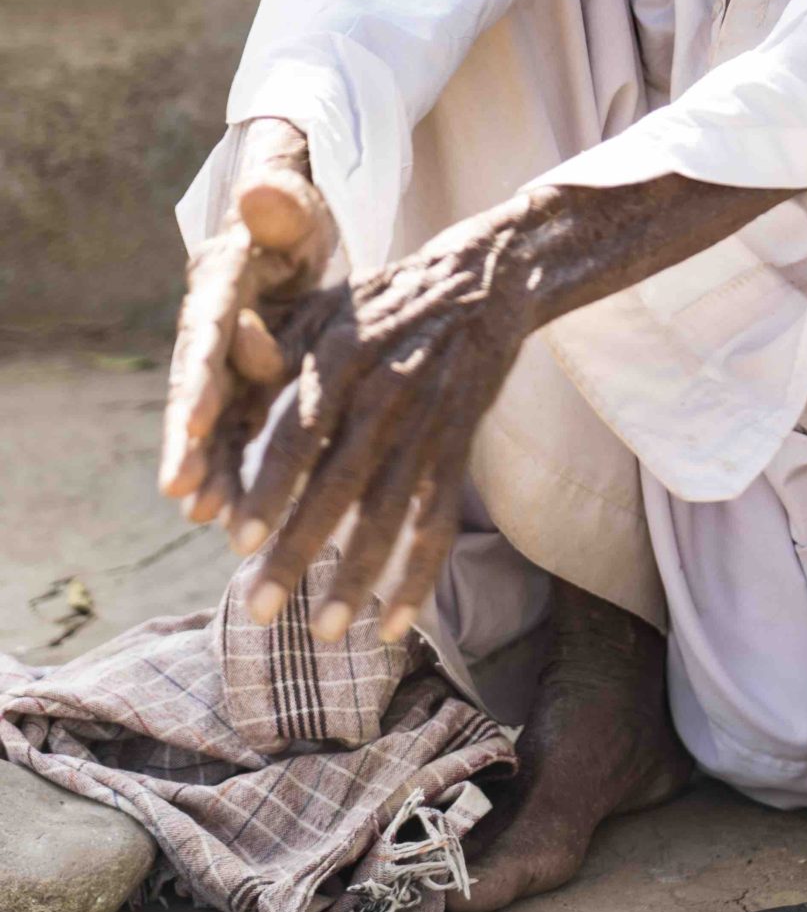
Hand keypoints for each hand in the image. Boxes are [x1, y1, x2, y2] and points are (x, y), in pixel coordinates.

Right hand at [160, 120, 337, 526]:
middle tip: (182, 487)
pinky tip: (225, 512)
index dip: (200, 373)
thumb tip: (260, 188)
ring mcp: (223, 356)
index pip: (209, 326)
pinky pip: (231, 428)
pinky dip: (228, 466)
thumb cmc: (293, 213)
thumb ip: (277, 201)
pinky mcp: (239, 380)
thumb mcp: (291, 203)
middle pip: (197, 382)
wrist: (290, 230)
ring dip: (206, 464)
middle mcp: (212, 321)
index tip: (195, 417)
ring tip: (203, 514)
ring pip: (209, 415)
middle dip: (188, 437)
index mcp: (222, 277)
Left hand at [222, 167, 784, 646]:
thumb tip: (216, 416)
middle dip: (298, 551)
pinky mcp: (461, 442)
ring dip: (357, 576)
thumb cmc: (383, 299)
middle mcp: (387, 389)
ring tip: (326, 632)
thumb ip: (272, 356)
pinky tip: (394, 622)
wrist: (484, 278)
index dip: (270, 488)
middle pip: (340, 483)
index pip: (300, 431)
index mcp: (343, 354)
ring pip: (391, 512)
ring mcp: (430, 420)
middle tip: (259, 609)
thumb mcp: (323, 307)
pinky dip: (420, 575)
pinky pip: (439, 519)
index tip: (236, 541)